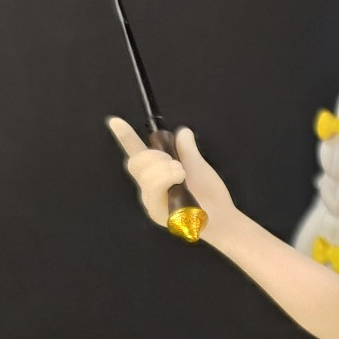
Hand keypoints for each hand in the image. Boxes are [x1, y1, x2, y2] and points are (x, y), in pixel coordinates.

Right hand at [106, 118, 234, 230]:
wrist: (223, 217)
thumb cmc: (210, 194)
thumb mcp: (198, 165)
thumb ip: (187, 149)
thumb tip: (183, 131)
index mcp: (157, 175)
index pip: (136, 154)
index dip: (125, 137)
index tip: (115, 121)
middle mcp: (149, 187)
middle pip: (135, 162)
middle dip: (154, 155)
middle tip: (177, 164)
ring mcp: (151, 200)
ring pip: (144, 173)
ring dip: (165, 168)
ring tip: (181, 174)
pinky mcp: (155, 212)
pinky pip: (152, 187)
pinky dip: (167, 177)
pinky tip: (180, 180)